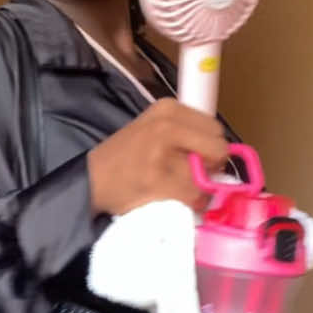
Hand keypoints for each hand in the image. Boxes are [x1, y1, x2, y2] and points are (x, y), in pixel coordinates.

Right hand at [87, 98, 228, 215]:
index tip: (196, 158)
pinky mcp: (158, 181)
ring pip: (207, 176)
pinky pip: (194, 196)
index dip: (210, 147)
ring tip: (179, 190)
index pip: (215, 127)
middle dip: (210, 167)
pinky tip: (176, 201)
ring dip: (200, 189)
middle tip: (191, 176)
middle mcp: (166, 125)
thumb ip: (185, 133)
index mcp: (168, 109)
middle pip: (218, 149)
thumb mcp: (152, 128)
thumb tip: (221, 153)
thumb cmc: (124, 157)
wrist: (91, 180)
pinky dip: (192, 203)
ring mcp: (161, 154)